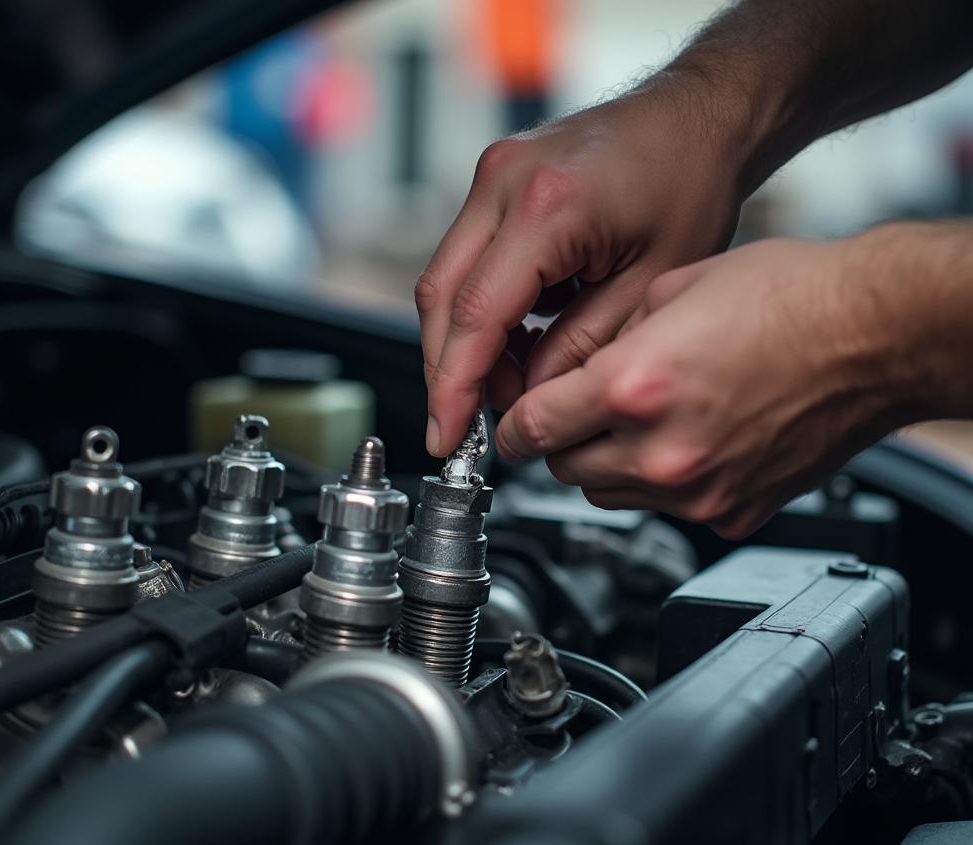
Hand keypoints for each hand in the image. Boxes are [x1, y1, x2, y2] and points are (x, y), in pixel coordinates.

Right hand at [417, 76, 747, 456]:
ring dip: (468, 343)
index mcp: (547, 207)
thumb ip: (582, 351)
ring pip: (446, 281)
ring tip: (514, 382)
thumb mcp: (649, 288)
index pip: (474, 315)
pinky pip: (468, 260)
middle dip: (449, 371)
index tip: (446, 434)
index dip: (453, 386)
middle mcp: (504, 182)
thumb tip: (533, 398)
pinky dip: (483, 311)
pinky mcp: (496, 182)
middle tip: (469, 423)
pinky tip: (521, 339)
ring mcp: (493, 175)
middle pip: (441, 298)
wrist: (698, 117)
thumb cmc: (689, 183)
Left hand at [493, 235, 928, 538]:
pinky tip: (690, 440)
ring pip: (608, 494)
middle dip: (560, 442)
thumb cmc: (793, 299)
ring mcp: (698, 491)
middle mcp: (662, 449)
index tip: (510, 426)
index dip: (510, 428)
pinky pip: (666, 508)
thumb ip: (606, 339)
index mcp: (636, 385)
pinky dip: (661, 482)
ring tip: (640, 421)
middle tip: (577, 414)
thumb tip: (568, 372)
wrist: (877, 335)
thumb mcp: (674, 289)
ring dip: (605, 464)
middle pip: (563, 471)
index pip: (530, 429)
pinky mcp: (731, 513)